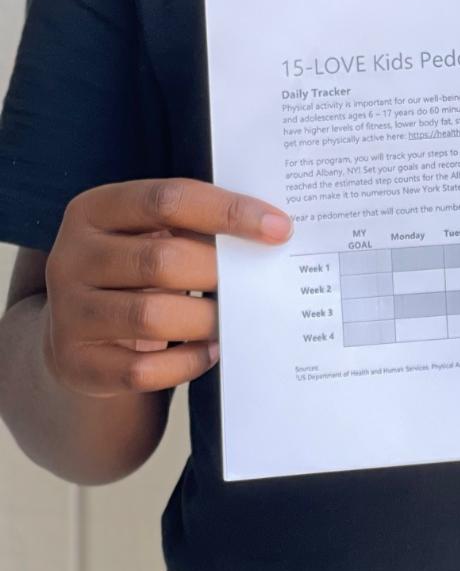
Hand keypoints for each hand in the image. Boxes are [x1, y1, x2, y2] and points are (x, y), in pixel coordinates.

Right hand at [42, 178, 291, 396]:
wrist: (77, 322)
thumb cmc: (133, 264)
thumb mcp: (147, 230)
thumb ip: (193, 224)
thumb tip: (270, 230)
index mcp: (94, 209)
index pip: (168, 200)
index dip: (228, 211)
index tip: (279, 227)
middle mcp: (71, 257)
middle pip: (160, 260)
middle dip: (219, 271)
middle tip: (256, 281)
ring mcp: (68, 313)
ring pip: (151, 317)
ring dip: (206, 319)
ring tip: (237, 317)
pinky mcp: (75, 363)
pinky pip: (140, 370)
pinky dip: (186, 362)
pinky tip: (211, 350)